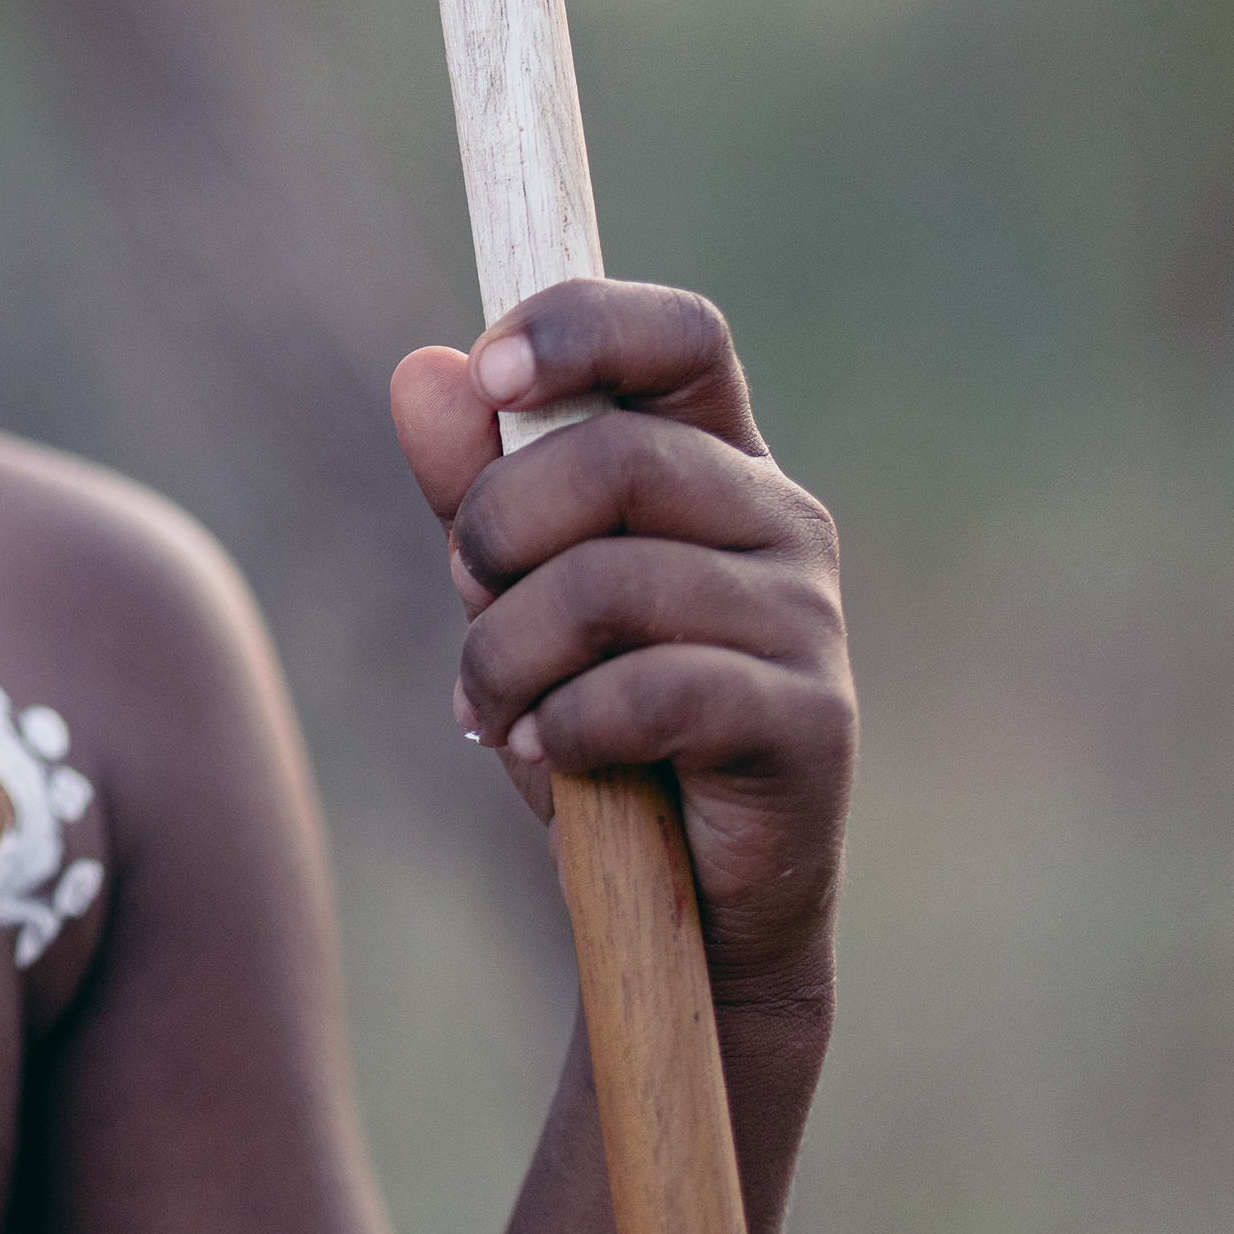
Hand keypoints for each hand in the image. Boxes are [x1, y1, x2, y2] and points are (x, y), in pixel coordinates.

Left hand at [390, 280, 851, 1012]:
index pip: (678, 335)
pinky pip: (648, 691)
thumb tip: (423, 371)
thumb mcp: (511, 596)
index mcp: (713, 459)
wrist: (685, 906)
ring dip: (506, 653)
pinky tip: (548, 753)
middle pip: (616, 457)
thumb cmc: (595, 721)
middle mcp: (778, 517)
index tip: (489, 370)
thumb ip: (469, 485)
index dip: (582, 327)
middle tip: (470, 601)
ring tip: (493, 707)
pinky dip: (563, 726)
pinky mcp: (810, 719)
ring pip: (610, 582)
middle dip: (497, 530)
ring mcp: (807, 617)